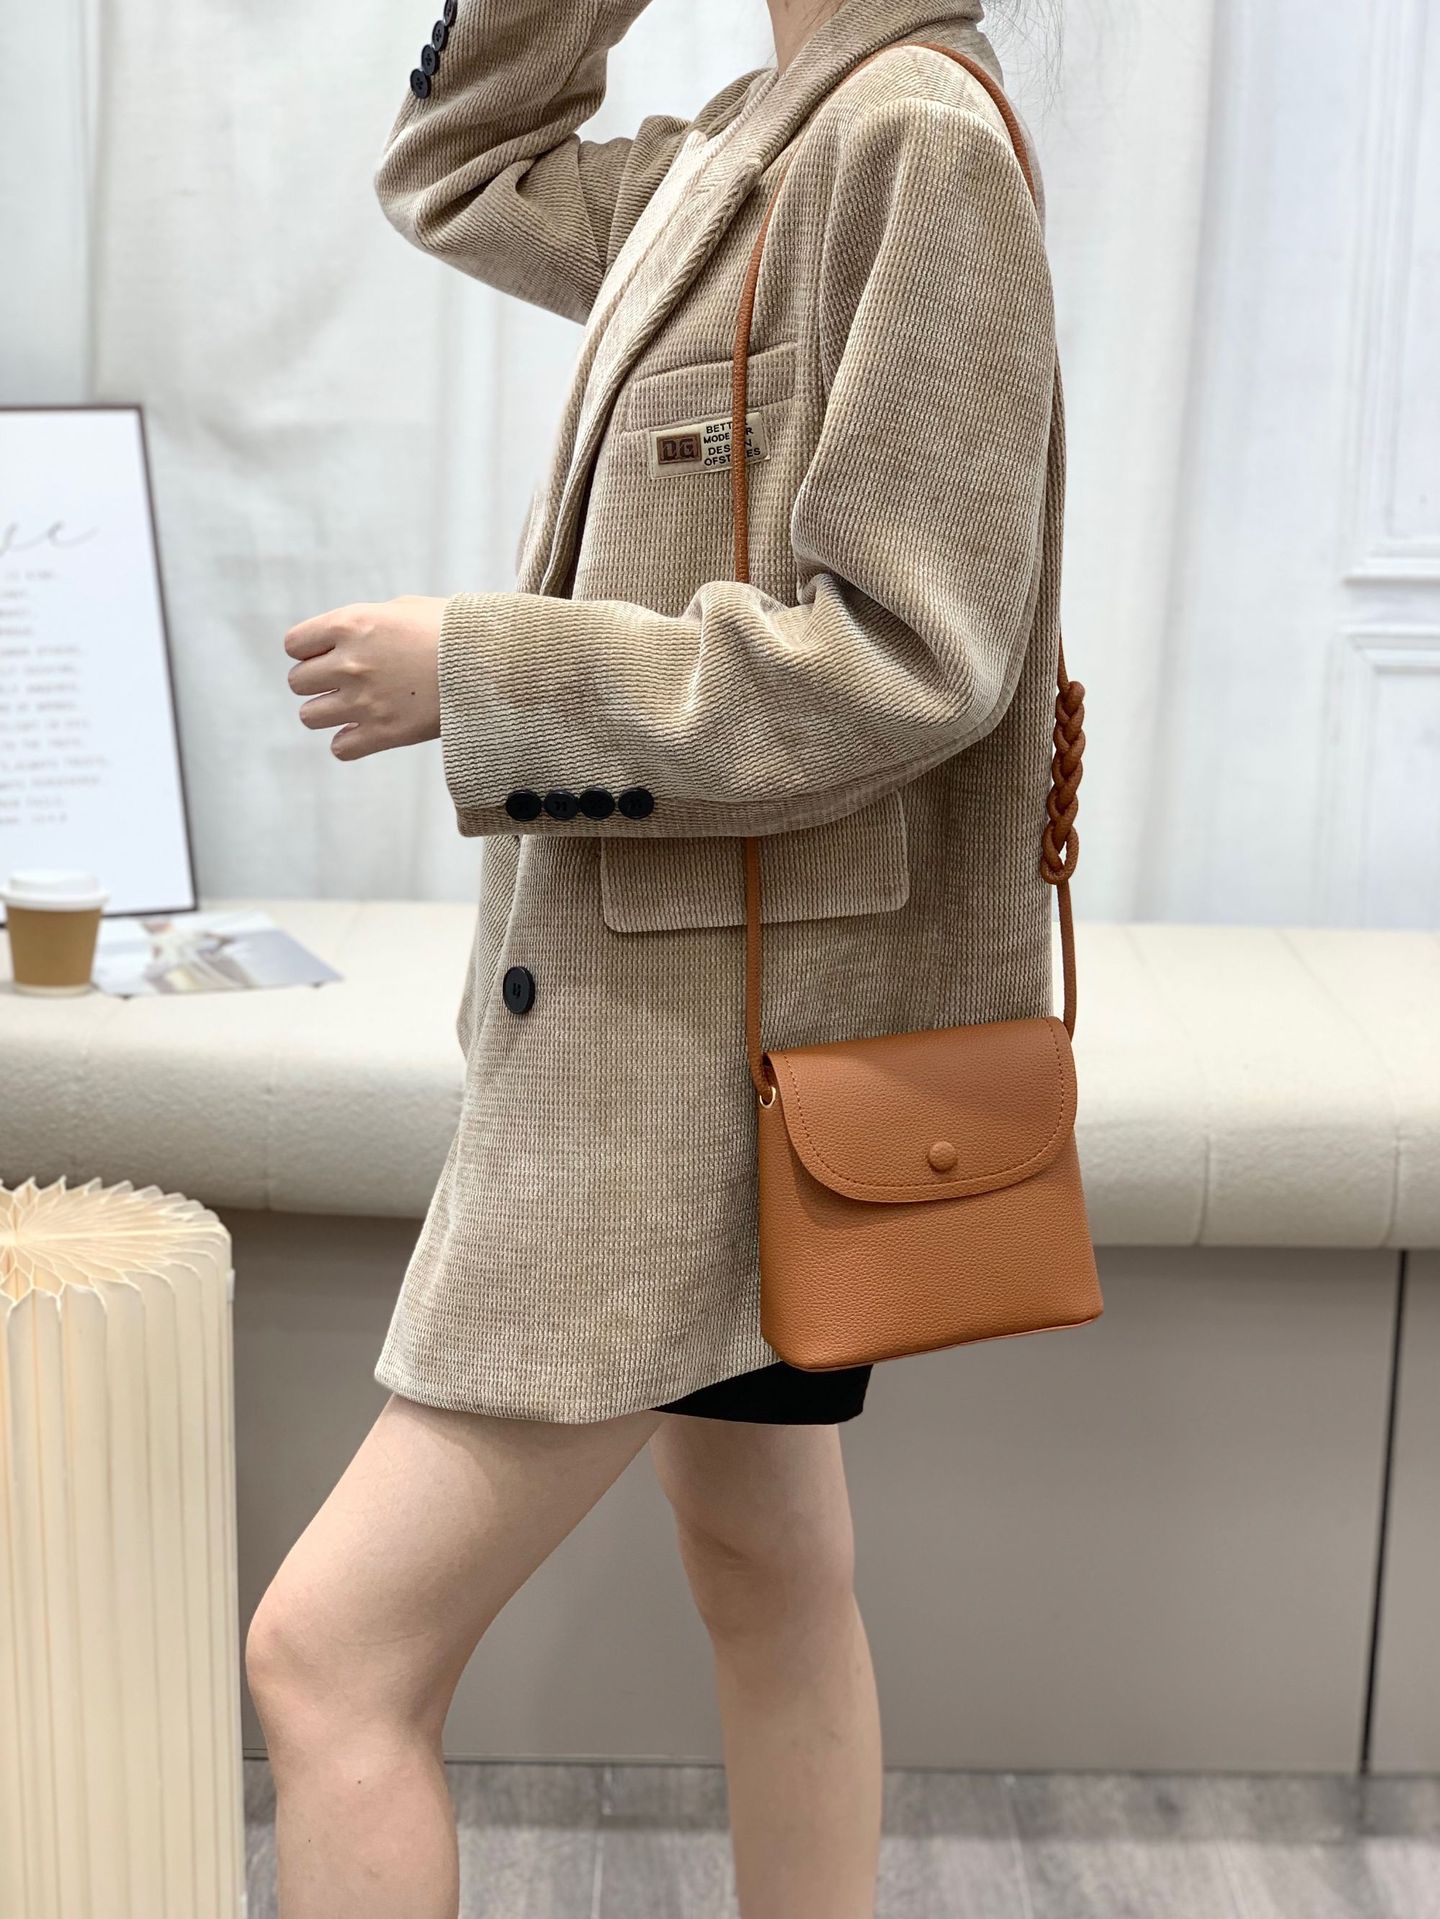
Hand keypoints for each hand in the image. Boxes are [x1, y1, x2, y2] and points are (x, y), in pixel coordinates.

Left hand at [284, 595, 444, 759]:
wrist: (495, 663)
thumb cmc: (456, 630)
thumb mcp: (406, 608)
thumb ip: (368, 622)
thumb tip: (347, 637)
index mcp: (352, 624)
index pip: (295, 645)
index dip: (310, 650)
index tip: (330, 654)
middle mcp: (350, 663)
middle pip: (299, 682)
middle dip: (318, 682)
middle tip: (346, 682)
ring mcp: (365, 701)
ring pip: (310, 717)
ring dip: (328, 713)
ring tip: (354, 708)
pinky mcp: (385, 733)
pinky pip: (340, 748)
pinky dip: (349, 742)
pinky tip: (367, 732)